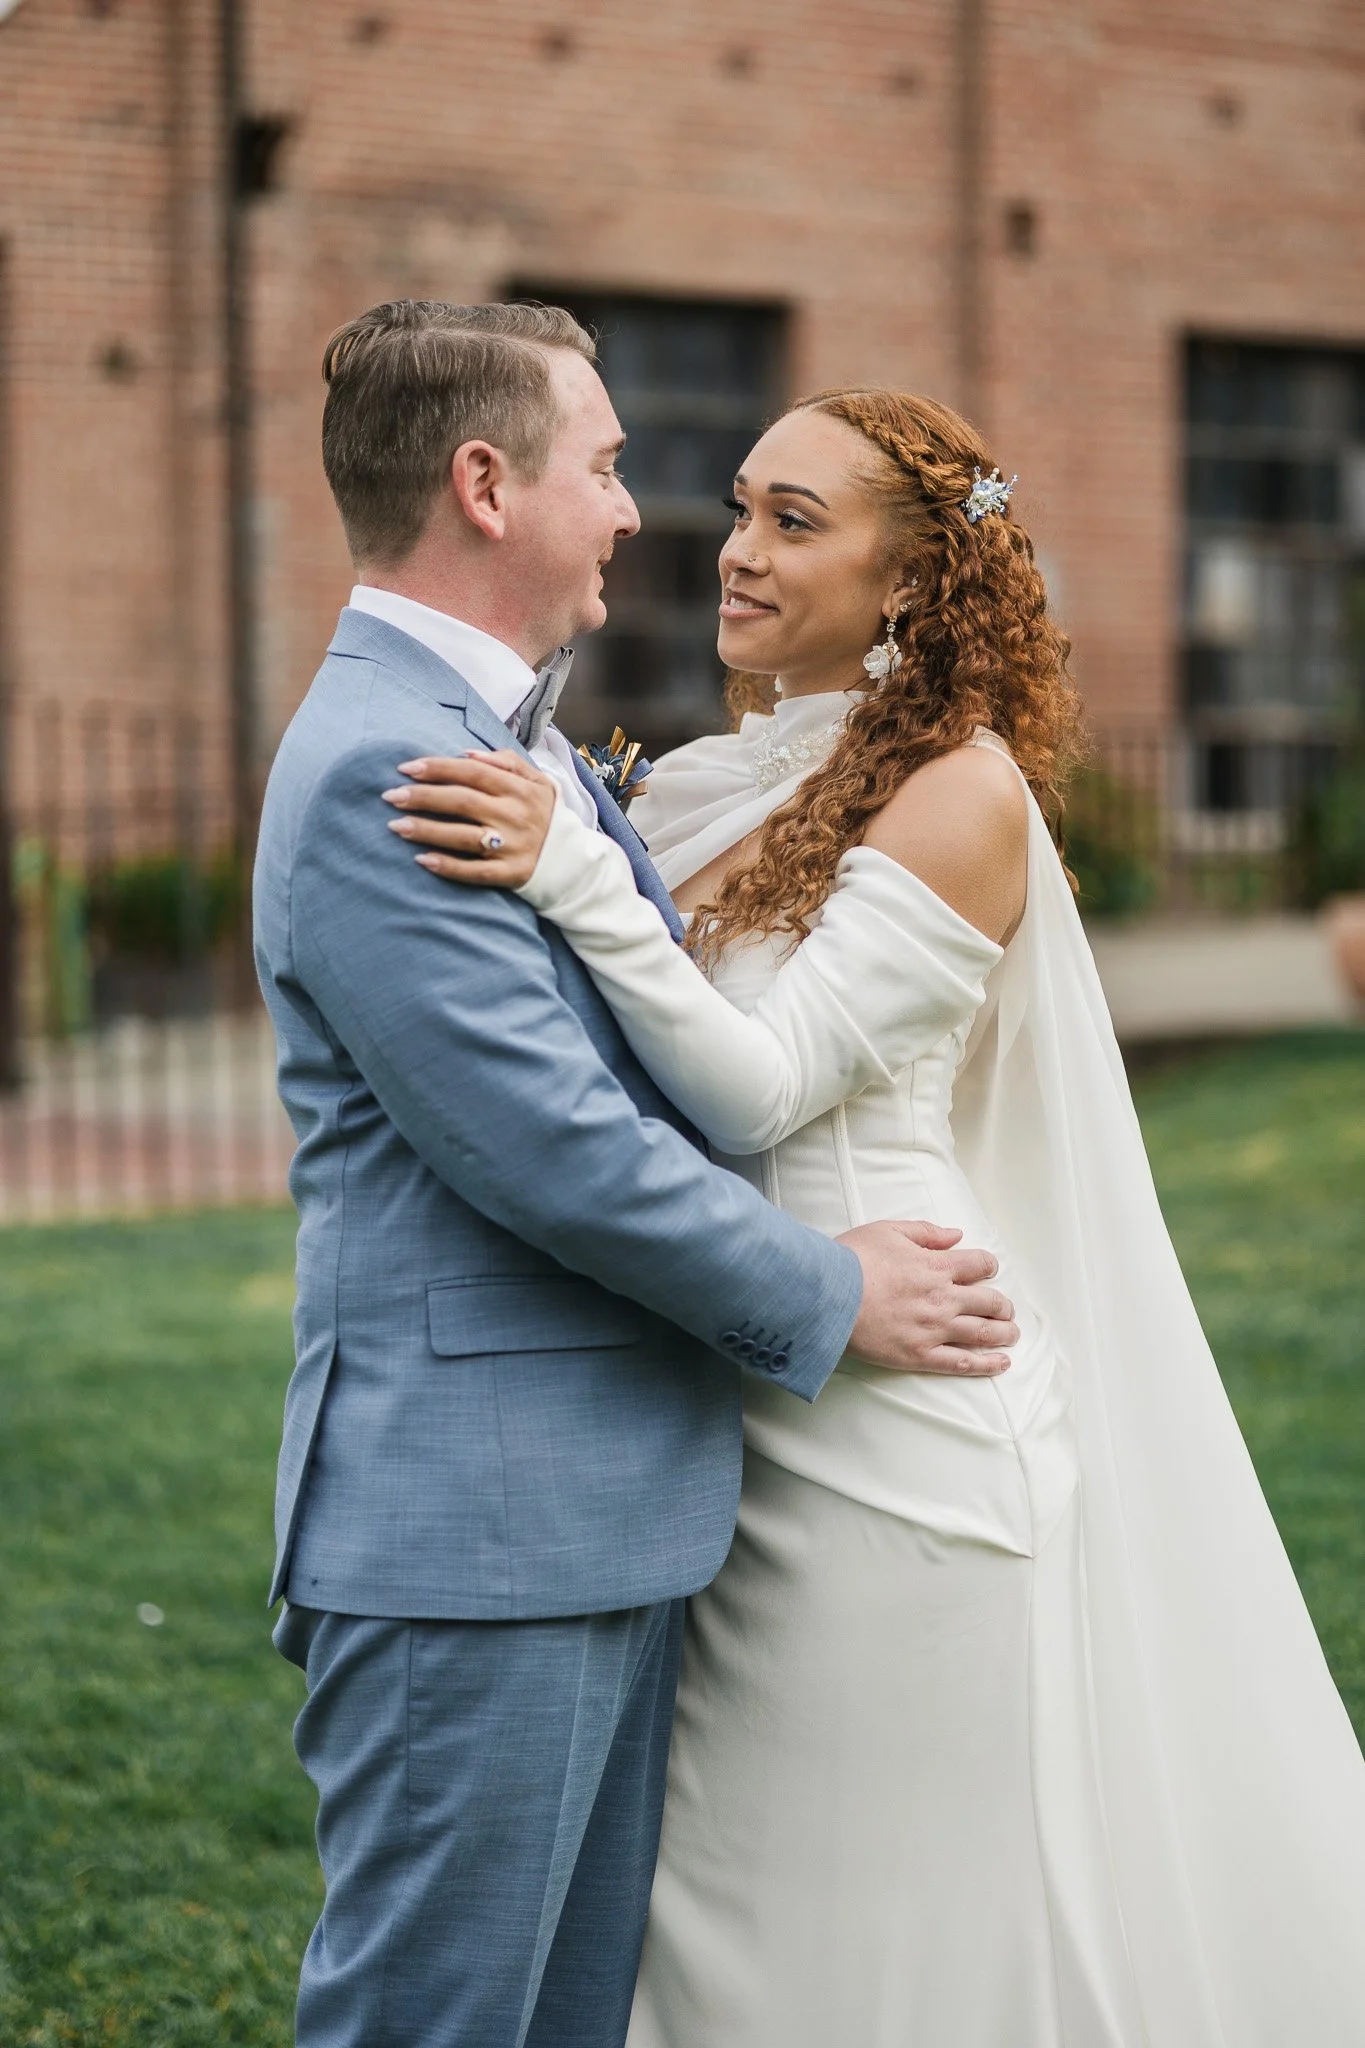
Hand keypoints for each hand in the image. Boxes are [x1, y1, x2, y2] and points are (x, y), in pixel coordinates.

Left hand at [382, 751, 556, 887]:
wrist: (575, 860)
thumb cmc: (544, 815)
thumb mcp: (537, 781)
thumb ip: (505, 762)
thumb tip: (466, 753)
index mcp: (519, 789)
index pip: (472, 772)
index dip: (438, 768)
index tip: (406, 768)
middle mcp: (514, 816)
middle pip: (462, 801)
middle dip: (423, 797)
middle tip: (390, 795)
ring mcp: (512, 846)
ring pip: (464, 837)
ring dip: (427, 831)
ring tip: (395, 826)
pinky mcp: (511, 874)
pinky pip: (475, 872)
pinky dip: (448, 867)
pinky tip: (422, 860)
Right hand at [838, 1219, 1016, 1375]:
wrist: (827, 1296)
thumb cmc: (853, 1259)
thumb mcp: (888, 1230)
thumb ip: (926, 1232)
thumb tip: (956, 1235)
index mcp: (938, 1265)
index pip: (980, 1264)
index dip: (988, 1266)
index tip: (988, 1270)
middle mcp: (943, 1298)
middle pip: (990, 1301)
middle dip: (1003, 1304)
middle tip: (1006, 1309)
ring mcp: (934, 1329)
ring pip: (983, 1333)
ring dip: (1004, 1333)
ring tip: (1012, 1334)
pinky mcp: (920, 1355)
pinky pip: (961, 1362)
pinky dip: (986, 1364)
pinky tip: (1002, 1363)